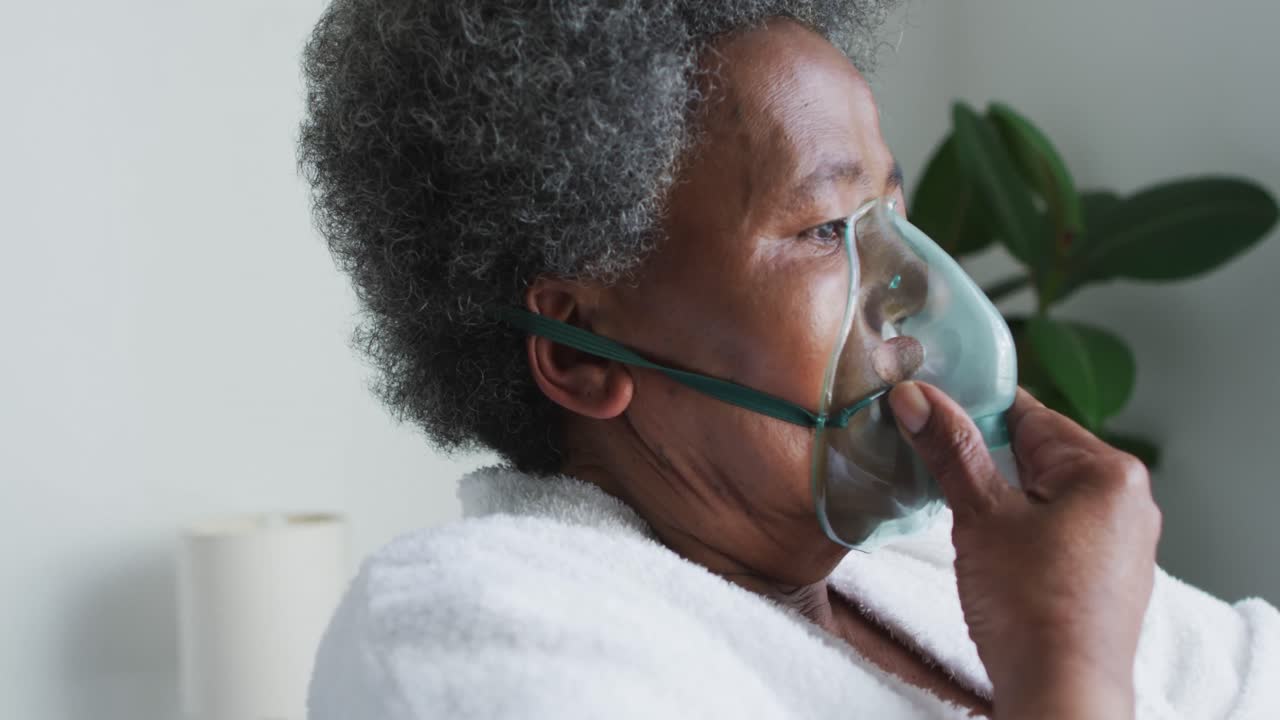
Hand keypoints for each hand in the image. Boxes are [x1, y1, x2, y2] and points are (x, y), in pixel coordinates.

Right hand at [887, 382, 1160, 719]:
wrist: (1061, 693)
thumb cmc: (1029, 604)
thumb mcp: (980, 516)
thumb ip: (951, 450)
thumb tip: (915, 396)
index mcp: (1109, 470)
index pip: (1029, 415)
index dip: (972, 410)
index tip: (929, 410)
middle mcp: (1128, 498)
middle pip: (1039, 454)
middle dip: (986, 459)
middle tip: (935, 466)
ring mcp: (1125, 539)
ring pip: (1047, 493)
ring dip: (1003, 495)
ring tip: (961, 512)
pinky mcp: (1111, 574)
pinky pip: (1061, 528)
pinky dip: (1024, 528)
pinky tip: (993, 549)